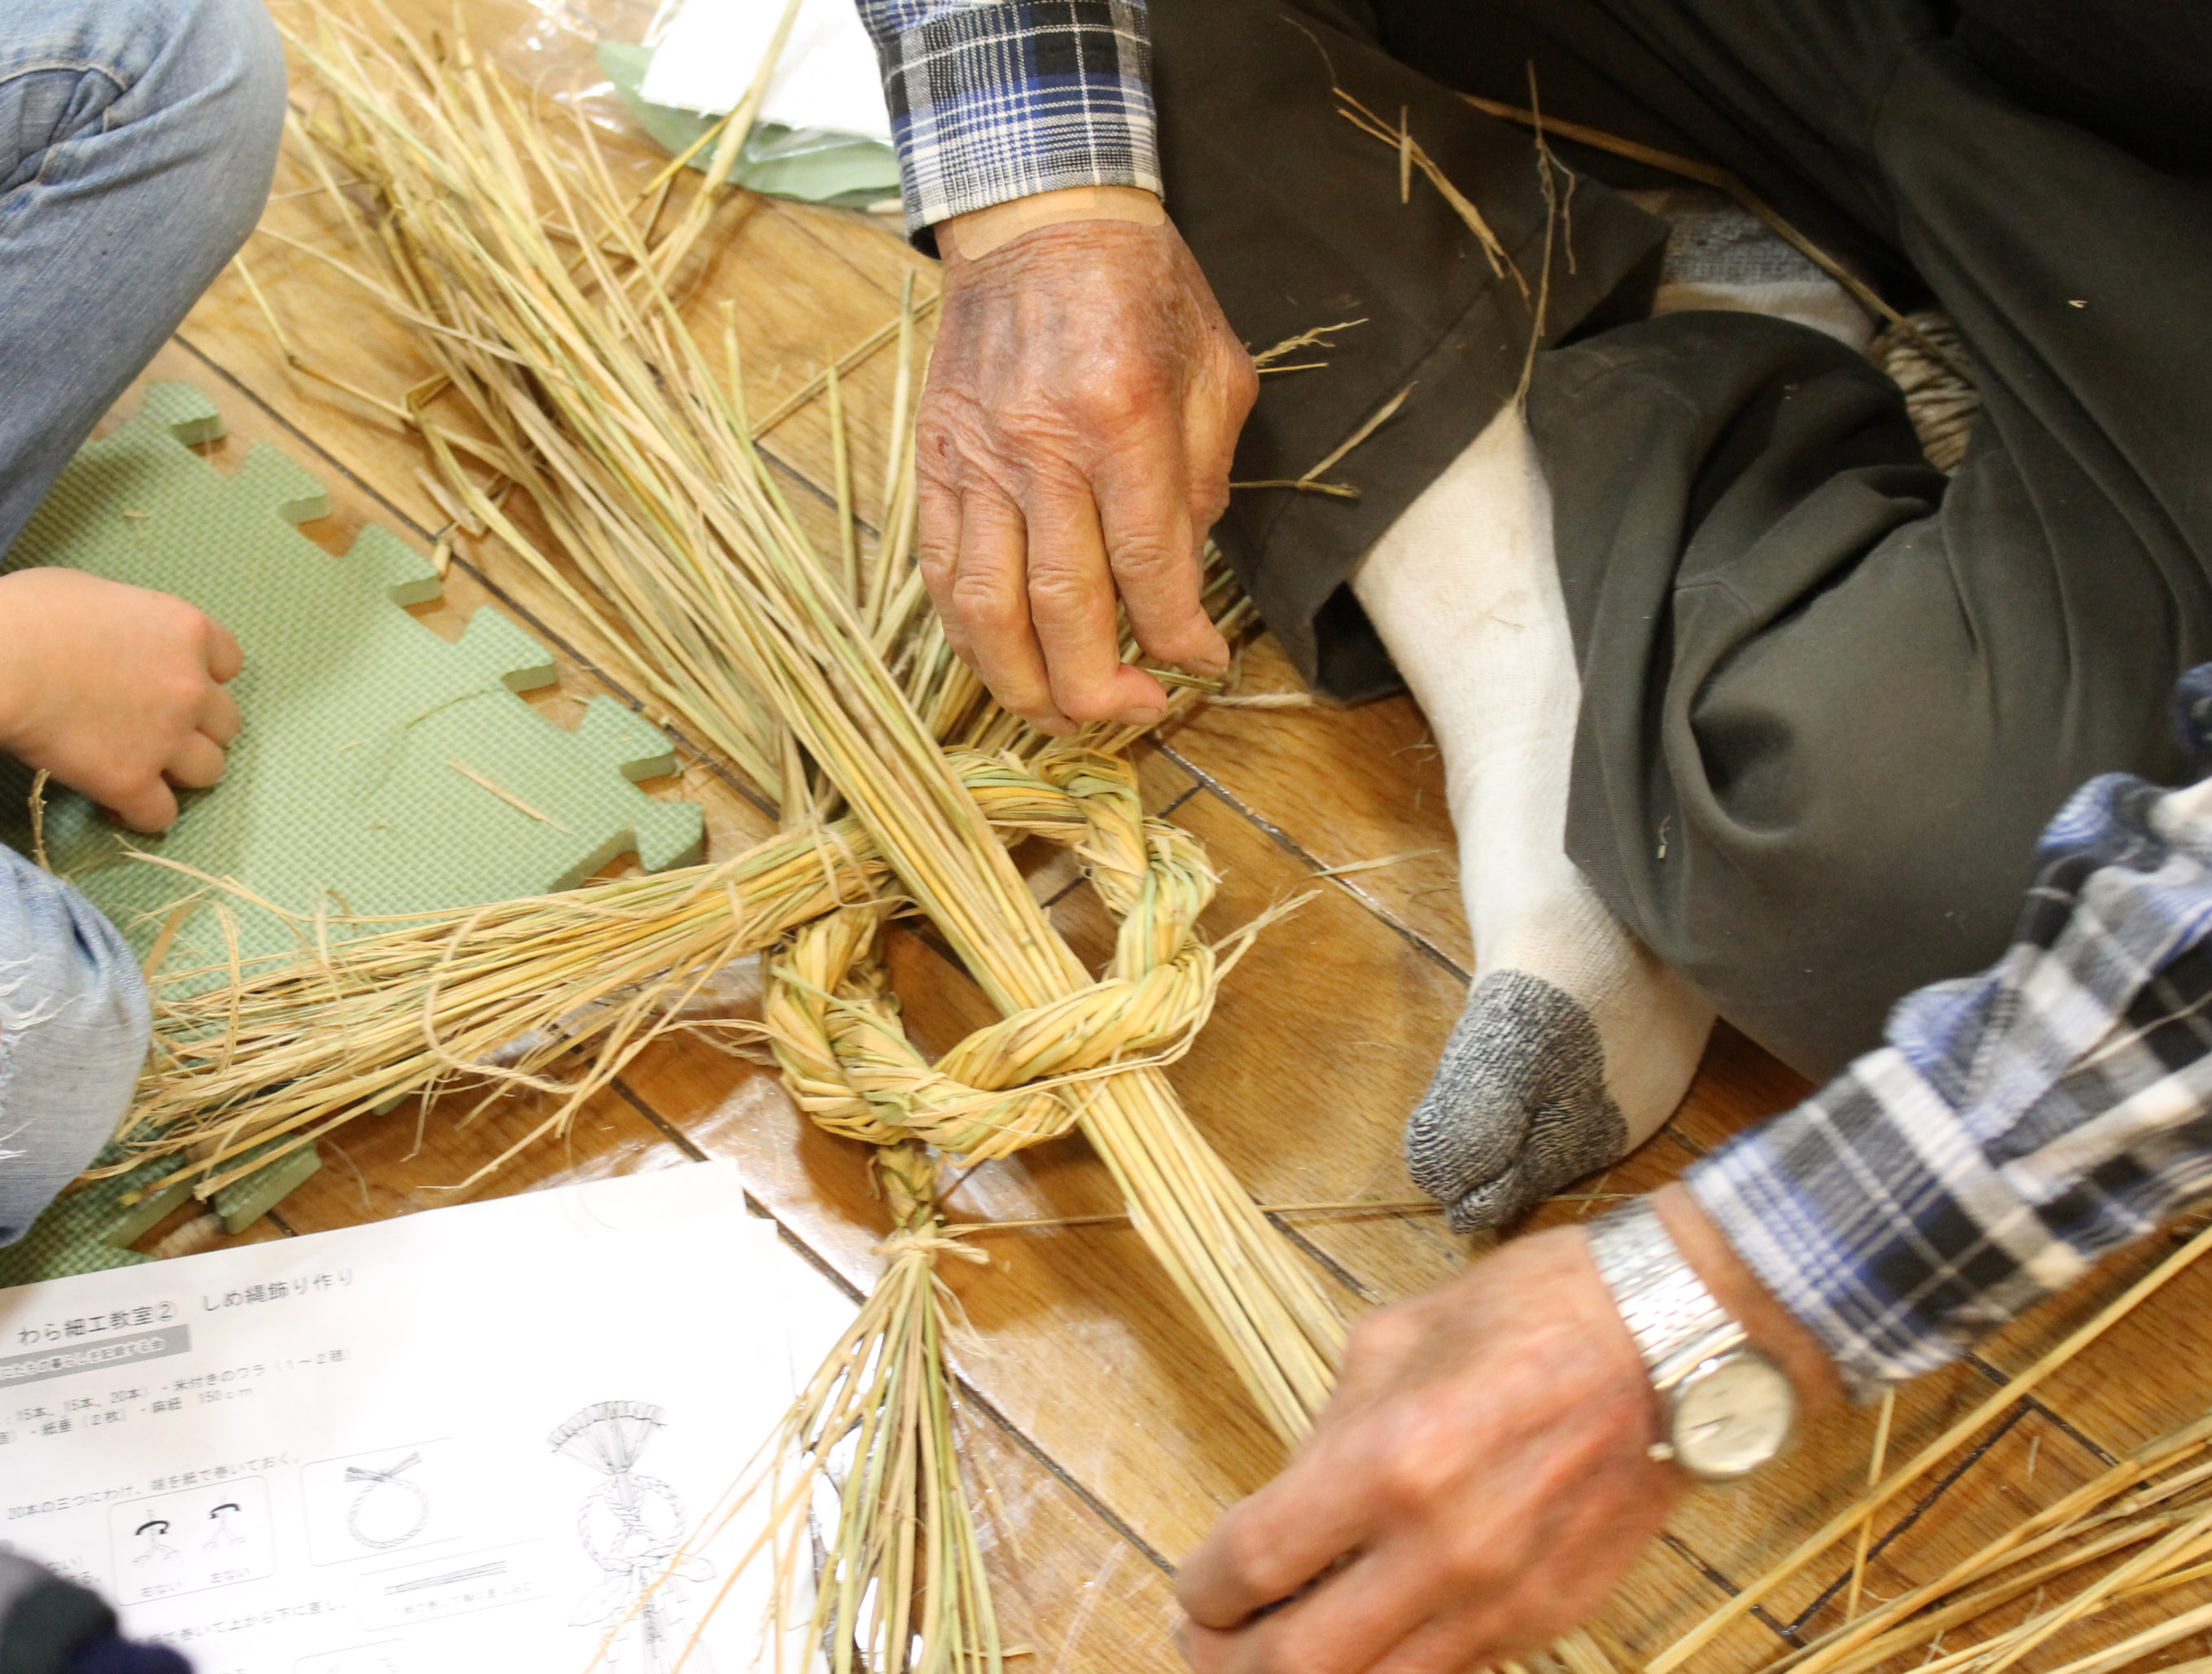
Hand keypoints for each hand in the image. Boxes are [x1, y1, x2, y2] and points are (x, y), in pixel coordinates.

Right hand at [0, 568, 243, 832]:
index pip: (230, 663)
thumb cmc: (30, 613)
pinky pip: (161, 815)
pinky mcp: (132, 780)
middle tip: (158, 730)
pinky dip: (143, 814)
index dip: (205, 676)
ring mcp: (167, 737)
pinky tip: (119, 805)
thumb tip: (122, 639)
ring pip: (209, 771)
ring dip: (181, 772)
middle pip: (226, 723)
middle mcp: (191, 686)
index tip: (176, 683)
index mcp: (185, 631)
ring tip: (145, 768)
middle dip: (197, 728)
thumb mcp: (95, 593)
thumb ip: (131, 622)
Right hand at [918, 201, 1256, 732]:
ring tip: (1064, 719)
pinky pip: (944, 573)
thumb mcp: (1213, 371)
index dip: (1177, 638)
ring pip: (987, 609)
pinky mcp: (937, 463)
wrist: (1036, 215)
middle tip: (1136, 714)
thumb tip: (1182, 578)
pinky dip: (970, 636)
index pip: (1148, 567)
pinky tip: (1005, 665)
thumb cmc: (1140, 288)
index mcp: (1123, 418)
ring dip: (1025, 685)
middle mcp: (1041, 446)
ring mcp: (977, 459)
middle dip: (1102, 687)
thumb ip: (1203, 480)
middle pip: (1064, 607)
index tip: (1198, 666)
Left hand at [1176, 1189, 1840, 1672]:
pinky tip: (1368, 1644)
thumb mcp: (1391, 1339)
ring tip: (1280, 1654)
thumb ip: (1327, 1433)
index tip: (1197, 1589)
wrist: (1672, 1339)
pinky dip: (1393, 1671)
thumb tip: (1285, 1503)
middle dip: (1232, 1663)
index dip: (1203, 1591)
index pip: (1255, 1565)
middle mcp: (1441, 1548)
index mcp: (1389, 1460)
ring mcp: (1501, 1597)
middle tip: (1214, 1644)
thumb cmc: (1531, 1313)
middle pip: (1299, 1663)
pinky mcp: (1549, 1619)